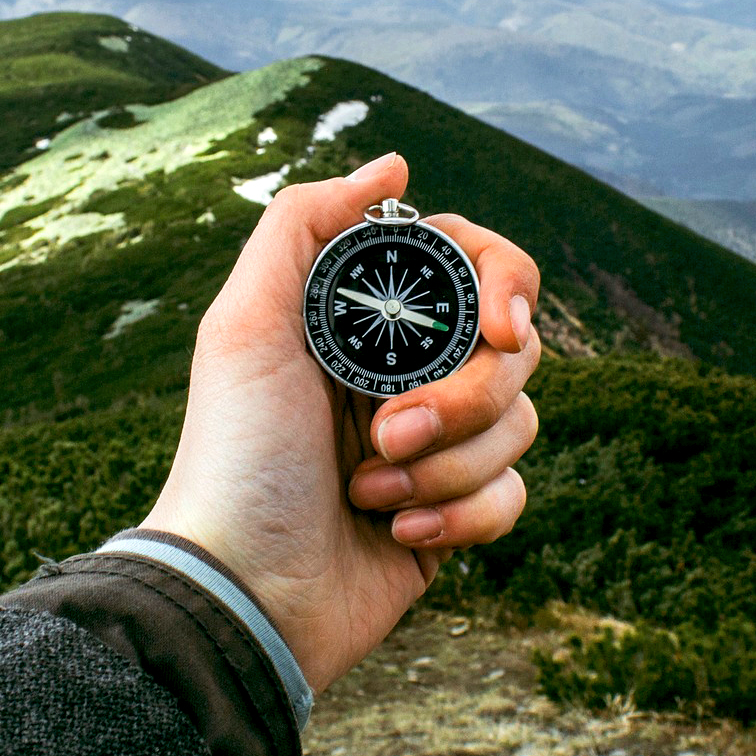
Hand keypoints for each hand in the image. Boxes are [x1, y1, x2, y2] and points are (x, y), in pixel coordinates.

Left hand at [141, 153, 540, 690]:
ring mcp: (435, 445)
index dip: (506, 288)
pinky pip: (514, 496)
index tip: (500, 329)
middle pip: (514, 350)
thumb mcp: (245, 324)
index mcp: (366, 320)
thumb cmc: (235, 455)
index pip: (477, 270)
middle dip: (460, 399)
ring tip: (371, 492)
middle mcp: (407, 372)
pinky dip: (463, 517)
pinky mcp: (453, 515)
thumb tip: (395, 164)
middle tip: (388, 432)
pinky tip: (398, 534)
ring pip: (520, 424)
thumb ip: (306, 224)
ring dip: (448, 466)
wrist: (242, 590)